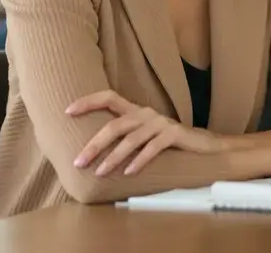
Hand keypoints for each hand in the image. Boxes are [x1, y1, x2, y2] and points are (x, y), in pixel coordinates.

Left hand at [67, 90, 222, 175]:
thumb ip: (124, 137)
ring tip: (99, 173)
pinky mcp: (173, 134)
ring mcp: (160, 123)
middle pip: (115, 125)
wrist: (203, 145)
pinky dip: (138, 160)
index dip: (88, 101)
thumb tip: (91, 151)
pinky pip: (152, 148)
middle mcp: (146, 113)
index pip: (109, 97)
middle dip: (94, 144)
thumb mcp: (143, 136)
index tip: (67, 111)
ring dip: (113, 157)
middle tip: (78, 162)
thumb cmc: (167, 143)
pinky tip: (128, 173)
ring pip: (131, 139)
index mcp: (135, 111)